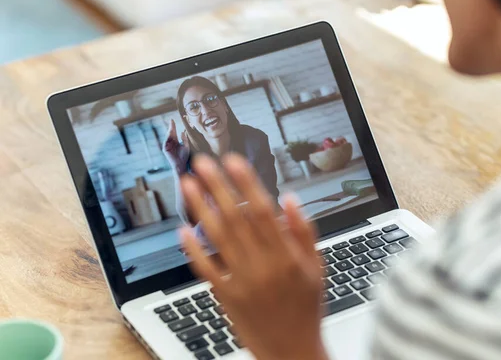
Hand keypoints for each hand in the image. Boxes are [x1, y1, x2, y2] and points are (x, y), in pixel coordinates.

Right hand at [163, 119, 189, 173]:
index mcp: (176, 141)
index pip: (174, 132)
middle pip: (170, 133)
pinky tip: (170, 134)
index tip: (172, 120)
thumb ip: (184, 139)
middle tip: (171, 121)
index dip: (173, 126)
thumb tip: (182, 132)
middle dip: (171, 127)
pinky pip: (166, 142)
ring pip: (168, 137)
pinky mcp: (165, 149)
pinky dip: (167, 138)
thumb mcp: (186, 146)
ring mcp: (168, 145)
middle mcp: (171, 142)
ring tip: (171, 127)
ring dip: (169, 132)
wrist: (181, 164)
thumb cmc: (184, 156)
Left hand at [180, 154, 326, 359]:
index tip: (232, 160)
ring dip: (200, 208)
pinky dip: (192, 249)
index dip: (245, 182)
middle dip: (216, 186)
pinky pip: (205, 269)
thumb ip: (304, 231)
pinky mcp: (226, 297)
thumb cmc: (307, 308)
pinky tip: (182, 229)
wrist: (292, 352)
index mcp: (287, 255)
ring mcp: (242, 282)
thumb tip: (288, 198)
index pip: (261, 210)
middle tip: (201, 162)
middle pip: (235, 218)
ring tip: (187, 185)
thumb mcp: (318, 267)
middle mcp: (263, 265)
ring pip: (217, 238)